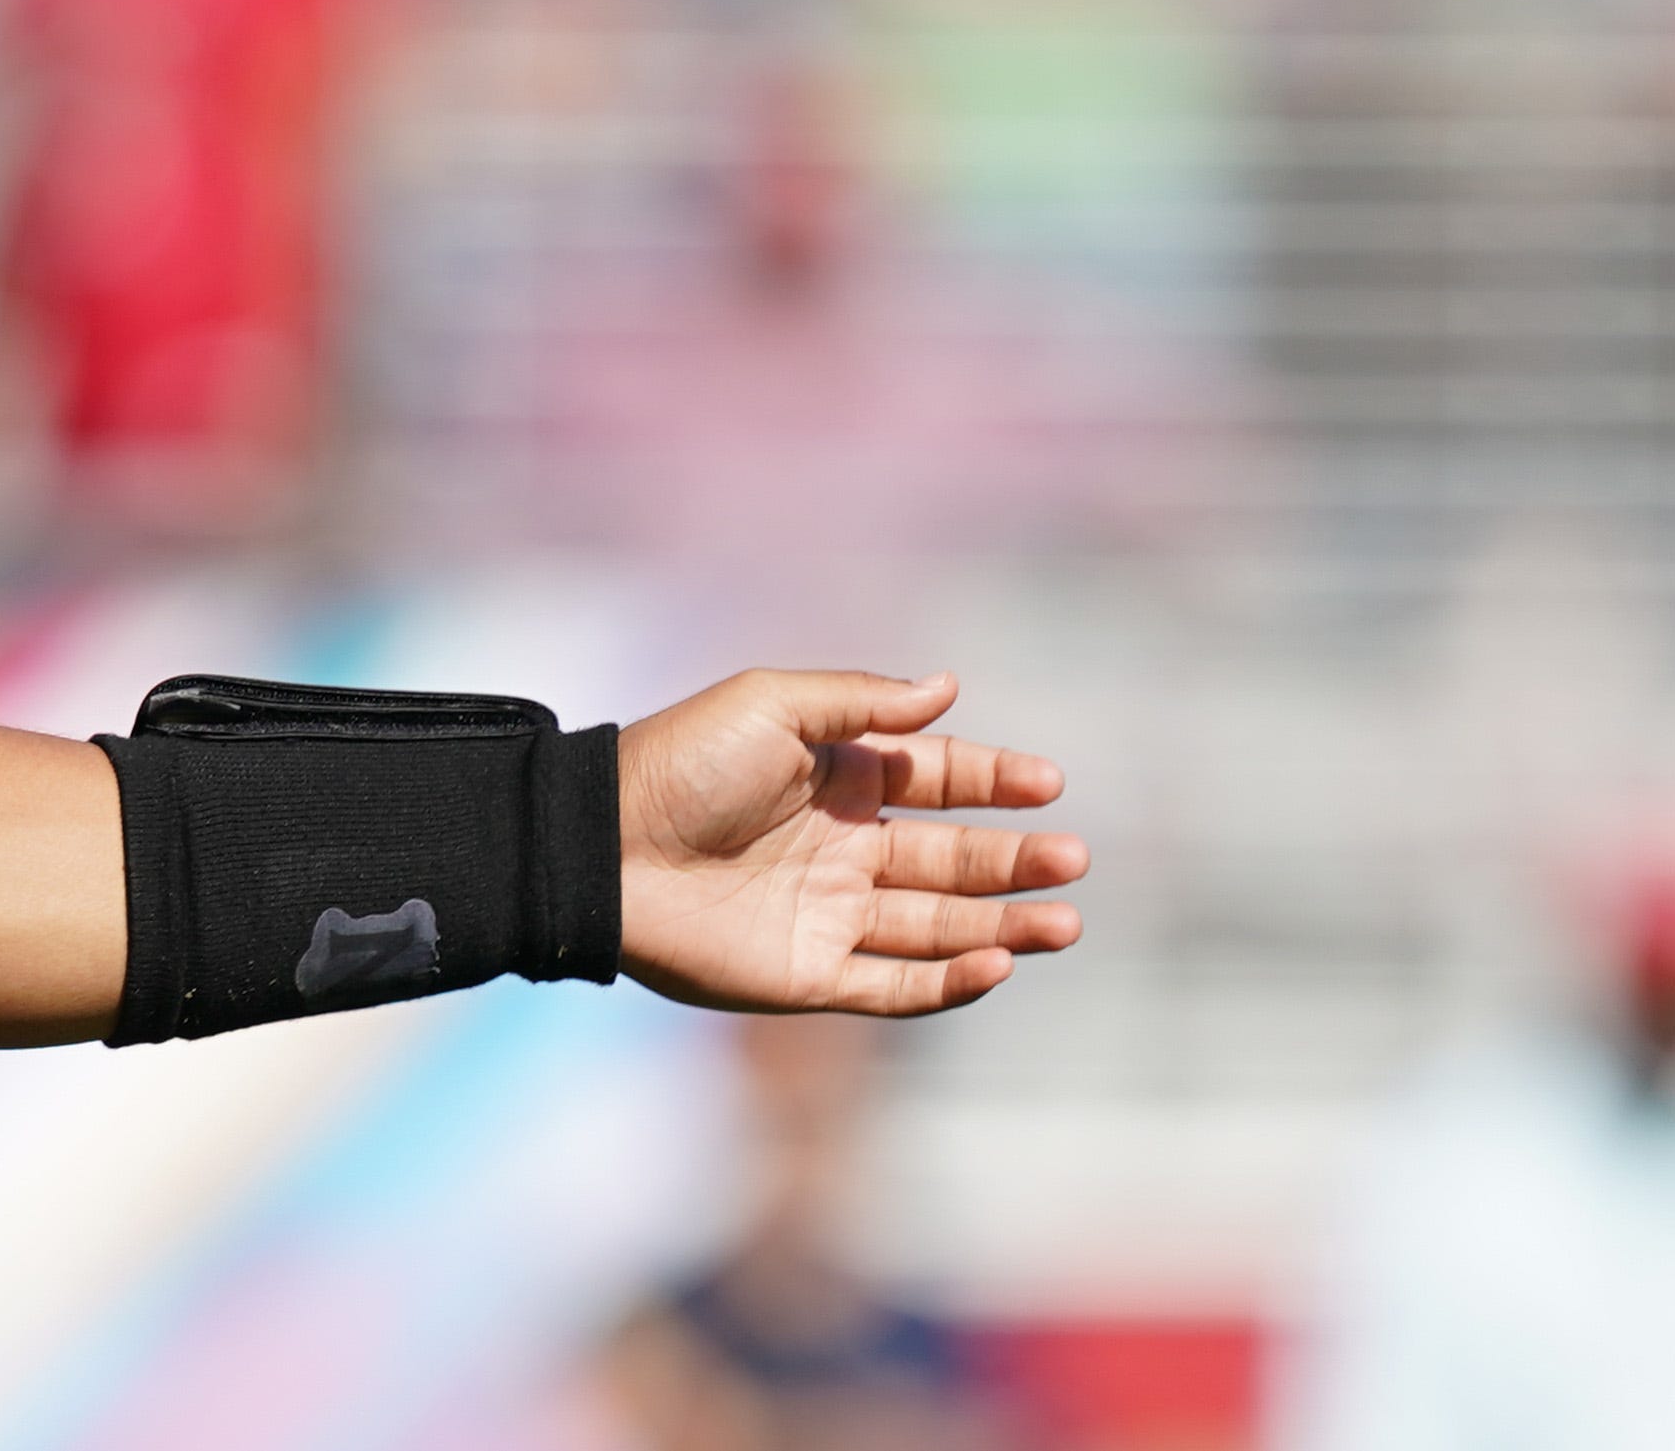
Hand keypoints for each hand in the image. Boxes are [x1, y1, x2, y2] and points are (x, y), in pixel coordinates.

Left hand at [616, 670, 1082, 1016]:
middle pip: (952, 860)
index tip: (1048, 784)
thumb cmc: (679, 763)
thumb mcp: (770, 706)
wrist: (601, 848)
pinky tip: (996, 963)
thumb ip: (862, 703)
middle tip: (1073, 860)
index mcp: (836, 778)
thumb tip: (948, 688)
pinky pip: (894, 986)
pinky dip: (949, 982)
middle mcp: (842, 847)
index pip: (936, 779)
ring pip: (939, 926)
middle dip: (1016, 861)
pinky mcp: (809, 974)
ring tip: (1063, 923)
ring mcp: (830, 914)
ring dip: (1003, 926)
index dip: (994, 781)